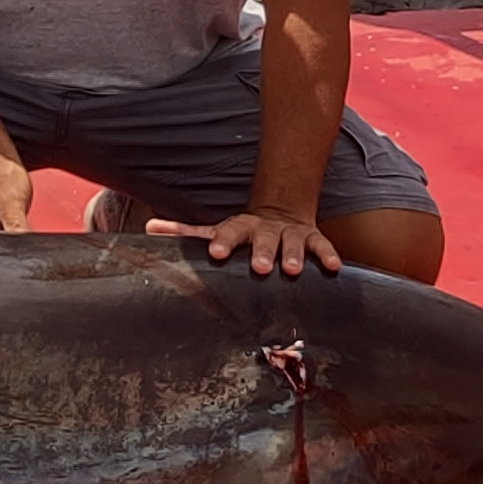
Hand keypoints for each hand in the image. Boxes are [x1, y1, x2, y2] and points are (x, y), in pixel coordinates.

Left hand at [148, 206, 342, 277]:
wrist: (280, 213)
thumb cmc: (242, 233)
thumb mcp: (215, 231)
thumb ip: (185, 233)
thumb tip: (149, 228)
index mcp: (239, 227)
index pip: (228, 232)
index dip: (223, 242)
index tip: (216, 253)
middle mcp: (265, 230)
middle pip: (263, 239)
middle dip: (262, 252)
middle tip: (260, 267)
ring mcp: (290, 235)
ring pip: (293, 243)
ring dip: (295, 256)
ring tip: (294, 270)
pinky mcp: (312, 240)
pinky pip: (322, 247)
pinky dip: (327, 256)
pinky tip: (333, 267)